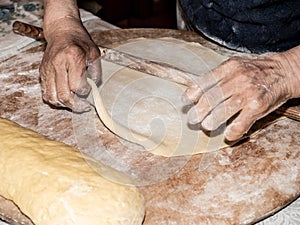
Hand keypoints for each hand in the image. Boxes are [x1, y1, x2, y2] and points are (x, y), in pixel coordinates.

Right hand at [39, 17, 100, 111]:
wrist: (62, 30)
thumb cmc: (80, 42)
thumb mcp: (94, 53)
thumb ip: (96, 72)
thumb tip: (94, 89)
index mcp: (73, 57)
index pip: (77, 86)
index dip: (84, 92)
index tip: (88, 89)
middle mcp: (58, 63)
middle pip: (63, 95)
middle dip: (75, 105)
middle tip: (83, 106)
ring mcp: (48, 68)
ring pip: (52, 96)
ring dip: (63, 104)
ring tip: (73, 103)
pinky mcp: (42, 72)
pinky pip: (45, 92)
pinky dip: (54, 99)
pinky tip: (63, 97)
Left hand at [182, 50, 299, 141]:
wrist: (284, 71)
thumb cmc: (256, 70)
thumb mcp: (236, 65)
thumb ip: (218, 76)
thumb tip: (196, 90)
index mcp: (229, 67)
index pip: (205, 81)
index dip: (192, 93)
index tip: (185, 101)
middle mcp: (237, 79)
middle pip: (211, 98)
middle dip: (198, 111)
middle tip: (192, 119)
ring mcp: (248, 93)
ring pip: (223, 111)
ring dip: (212, 121)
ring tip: (206, 126)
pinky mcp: (258, 106)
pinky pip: (241, 123)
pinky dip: (233, 131)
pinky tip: (228, 135)